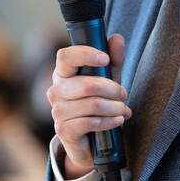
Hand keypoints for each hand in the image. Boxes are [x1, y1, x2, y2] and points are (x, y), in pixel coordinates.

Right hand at [46, 34, 131, 178]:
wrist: (90, 142)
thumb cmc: (97, 105)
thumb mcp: (108, 81)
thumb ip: (113, 60)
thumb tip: (116, 38)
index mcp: (63, 74)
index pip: (65, 56)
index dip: (85, 54)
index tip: (105, 59)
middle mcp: (56, 91)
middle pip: (86, 85)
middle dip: (112, 90)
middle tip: (123, 94)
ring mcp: (57, 111)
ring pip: (92, 104)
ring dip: (114, 108)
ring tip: (123, 110)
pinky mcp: (63, 130)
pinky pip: (90, 122)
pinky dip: (109, 122)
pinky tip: (117, 121)